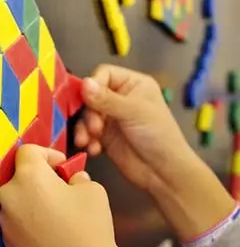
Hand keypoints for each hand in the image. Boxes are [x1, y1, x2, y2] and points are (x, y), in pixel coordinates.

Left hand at [0, 145, 118, 246]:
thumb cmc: (89, 227)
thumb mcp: (92, 191)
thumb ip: (77, 179)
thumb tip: (72, 181)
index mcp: (28, 176)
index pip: (27, 151)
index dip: (47, 153)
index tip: (62, 165)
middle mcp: (9, 196)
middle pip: (19, 177)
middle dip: (39, 179)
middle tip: (61, 189)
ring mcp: (5, 221)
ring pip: (17, 202)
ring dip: (32, 202)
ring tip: (57, 215)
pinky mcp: (7, 244)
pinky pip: (17, 224)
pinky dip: (29, 223)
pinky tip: (50, 236)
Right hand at [75, 65, 234, 240]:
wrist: (163, 172)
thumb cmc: (158, 135)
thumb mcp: (133, 112)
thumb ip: (106, 99)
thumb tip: (84, 83)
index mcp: (132, 84)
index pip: (103, 74)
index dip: (92, 86)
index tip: (87, 101)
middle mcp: (120, 97)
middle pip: (90, 96)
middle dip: (88, 113)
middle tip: (95, 128)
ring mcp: (111, 117)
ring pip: (85, 115)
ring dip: (84, 128)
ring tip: (88, 141)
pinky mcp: (104, 135)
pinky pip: (86, 132)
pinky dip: (87, 140)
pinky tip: (94, 149)